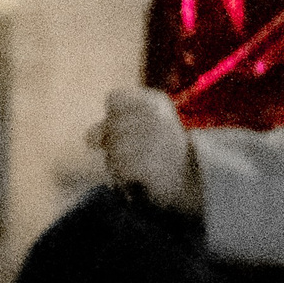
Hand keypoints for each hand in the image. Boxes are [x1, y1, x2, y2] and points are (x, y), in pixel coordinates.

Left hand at [89, 87, 202, 214]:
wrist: (194, 183)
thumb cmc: (164, 153)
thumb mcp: (142, 128)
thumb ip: (111, 126)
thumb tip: (89, 138)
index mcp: (156, 101)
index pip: (114, 99)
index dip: (115, 117)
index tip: (132, 129)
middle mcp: (156, 115)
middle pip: (109, 127)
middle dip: (115, 145)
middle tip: (140, 154)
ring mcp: (153, 140)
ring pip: (112, 151)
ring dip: (119, 165)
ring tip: (140, 169)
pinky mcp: (148, 164)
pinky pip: (119, 170)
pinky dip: (124, 180)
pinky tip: (140, 180)